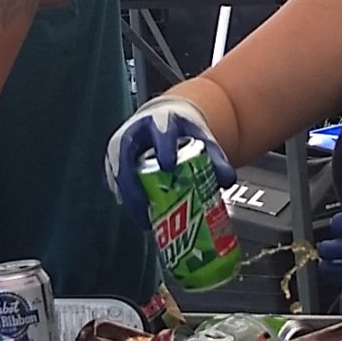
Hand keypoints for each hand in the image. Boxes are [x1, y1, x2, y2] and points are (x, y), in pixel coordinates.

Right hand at [103, 95, 233, 216]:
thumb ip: (215, 157)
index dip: (163, 147)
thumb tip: (227, 180)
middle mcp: (135, 131)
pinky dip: (129, 201)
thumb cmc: (180, 132)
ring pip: (117, 173)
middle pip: (127, 155)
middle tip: (148, 207)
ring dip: (130, 198)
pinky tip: (141, 217)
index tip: (168, 166)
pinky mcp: (114, 163)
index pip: (160, 130)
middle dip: (135, 183)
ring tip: (146, 220)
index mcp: (160, 119)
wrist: (163, 122)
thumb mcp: (200, 138)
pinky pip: (117, 183)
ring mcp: (120, 147)